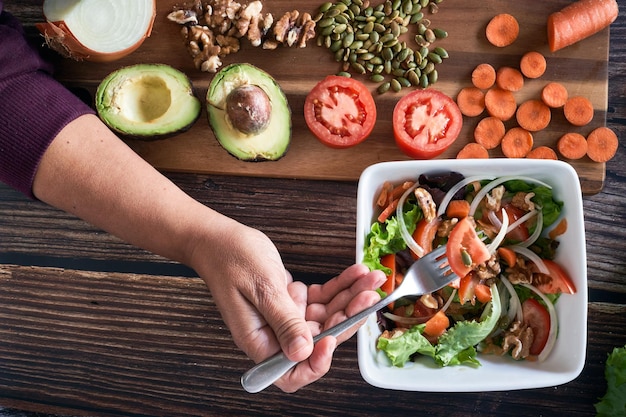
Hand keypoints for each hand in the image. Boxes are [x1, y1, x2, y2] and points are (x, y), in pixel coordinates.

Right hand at [191, 221, 384, 391]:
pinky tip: (355, 273)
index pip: (292, 371)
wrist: (218, 238)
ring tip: (371, 278)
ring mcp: (285, 317)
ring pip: (326, 316)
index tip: (332, 340)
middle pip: (320, 340)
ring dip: (351, 298)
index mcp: (260, 340)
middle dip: (347, 319)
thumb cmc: (230, 259)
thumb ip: (283, 321)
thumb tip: (303, 353)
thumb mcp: (261, 289)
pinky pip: (322, 298)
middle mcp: (275, 334)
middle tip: (369, 297)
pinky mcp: (292, 300)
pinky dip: (339, 286)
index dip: (316, 363)